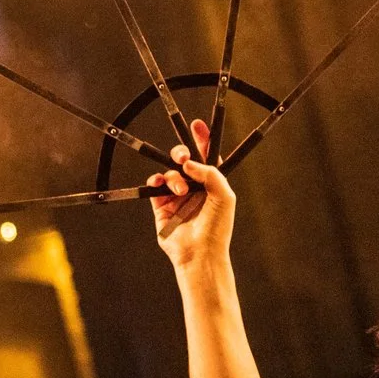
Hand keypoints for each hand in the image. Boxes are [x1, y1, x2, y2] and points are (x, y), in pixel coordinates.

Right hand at [148, 121, 236, 276]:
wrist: (200, 253)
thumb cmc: (217, 228)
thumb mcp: (224, 196)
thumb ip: (210, 173)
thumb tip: (188, 162)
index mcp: (212, 184)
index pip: (207, 156)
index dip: (202, 140)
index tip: (196, 125)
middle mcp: (194, 188)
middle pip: (185, 161)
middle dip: (182, 154)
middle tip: (182, 157)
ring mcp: (176, 197)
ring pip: (169, 172)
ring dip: (173, 176)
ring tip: (180, 190)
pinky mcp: (161, 206)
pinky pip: (154, 186)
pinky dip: (155, 181)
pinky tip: (158, 183)